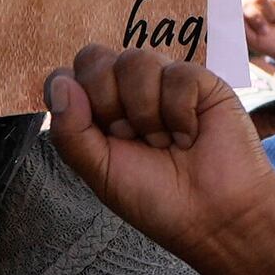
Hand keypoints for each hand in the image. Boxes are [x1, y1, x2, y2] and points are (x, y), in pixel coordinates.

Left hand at [43, 44, 274, 274]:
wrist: (213, 216)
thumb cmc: (157, 198)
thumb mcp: (99, 171)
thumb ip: (70, 130)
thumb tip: (61, 81)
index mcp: (97, 110)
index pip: (66, 75)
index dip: (75, 99)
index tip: (99, 136)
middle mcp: (126, 90)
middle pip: (94, 58)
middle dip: (108, 103)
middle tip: (132, 139)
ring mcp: (162, 81)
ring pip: (133, 61)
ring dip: (146, 113)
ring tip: (164, 141)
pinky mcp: (199, 80)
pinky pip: (175, 74)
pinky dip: (179, 114)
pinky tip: (190, 136)